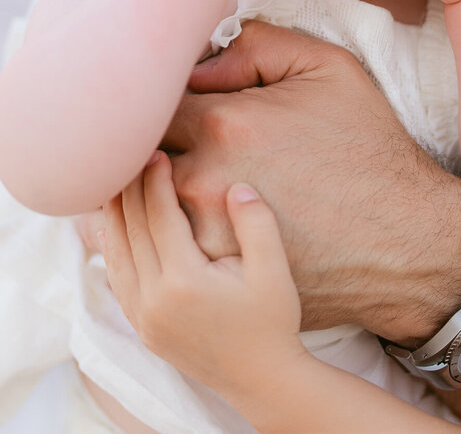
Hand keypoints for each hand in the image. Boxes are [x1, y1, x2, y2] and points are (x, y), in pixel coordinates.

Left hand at [101, 152, 305, 398]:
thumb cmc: (272, 320)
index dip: (155, 181)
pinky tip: (121, 228)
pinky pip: (118, 279)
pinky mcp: (143, 328)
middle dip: (131, 191)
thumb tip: (236, 187)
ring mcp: (144, 318)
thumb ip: (257, 223)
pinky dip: (115, 247)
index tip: (157, 153)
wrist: (262, 379)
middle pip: (131, 232)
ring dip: (116, 217)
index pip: (158, 218)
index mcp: (183, 282)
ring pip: (116, 256)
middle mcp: (154, 301)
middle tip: (134, 156)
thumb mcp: (275, 269)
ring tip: (120, 184)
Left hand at [163, 22, 460, 341]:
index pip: (155, 97)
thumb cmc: (368, 148)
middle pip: (138, 152)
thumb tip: (205, 60)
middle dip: (149, 138)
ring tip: (170, 174)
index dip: (164, 93)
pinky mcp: (210, 278)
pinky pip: (156, 248)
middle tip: (169, 132)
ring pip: (140, 203)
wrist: (406, 239)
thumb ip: (259, 43)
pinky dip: (160, 230)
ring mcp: (202, 236)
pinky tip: (180, 217)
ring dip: (148, 186)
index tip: (183, 96)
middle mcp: (202, 180)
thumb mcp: (329, 68)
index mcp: (226, 122)